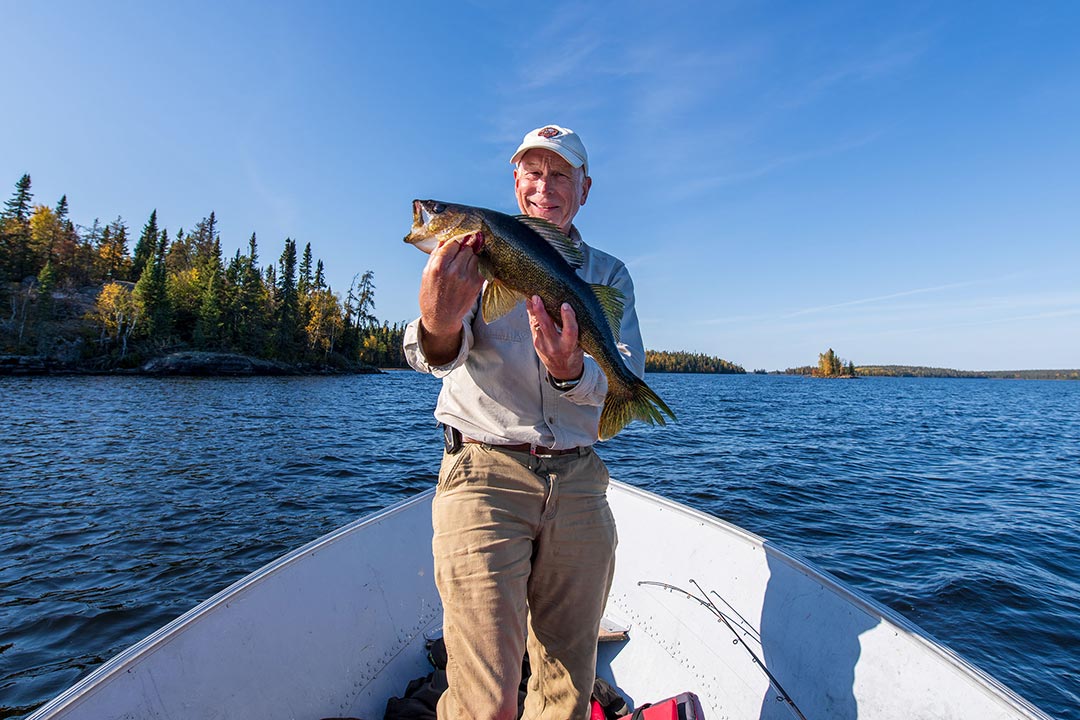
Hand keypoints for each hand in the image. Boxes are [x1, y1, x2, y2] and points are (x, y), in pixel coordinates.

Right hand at [418, 233, 484, 364]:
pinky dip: (478, 265)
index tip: (455, 243)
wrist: (441, 317)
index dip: (454, 242)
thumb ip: (436, 255)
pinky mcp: (477, 284)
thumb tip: (445, 239)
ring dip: (471, 256)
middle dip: (463, 248)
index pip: (453, 242)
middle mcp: (454, 271)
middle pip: (466, 247)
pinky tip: (471, 268)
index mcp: (439, 266)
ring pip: (475, 255)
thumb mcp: (426, 273)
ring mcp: (467, 278)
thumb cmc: (431, 295)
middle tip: (460, 253)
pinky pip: (482, 266)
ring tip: (464, 263)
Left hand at [527, 295, 583, 381]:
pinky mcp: (536, 342)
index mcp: (569, 346)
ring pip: (536, 325)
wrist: (563, 370)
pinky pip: (533, 326)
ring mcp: (543, 345)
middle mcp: (555, 346)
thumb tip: (570, 305)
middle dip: (541, 311)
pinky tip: (530, 303)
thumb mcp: (579, 343)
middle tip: (537, 297)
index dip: (568, 318)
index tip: (566, 305)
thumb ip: (574, 329)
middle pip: (547, 326)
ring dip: (533, 309)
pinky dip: (532, 313)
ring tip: (531, 296)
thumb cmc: (573, 352)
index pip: (570, 331)